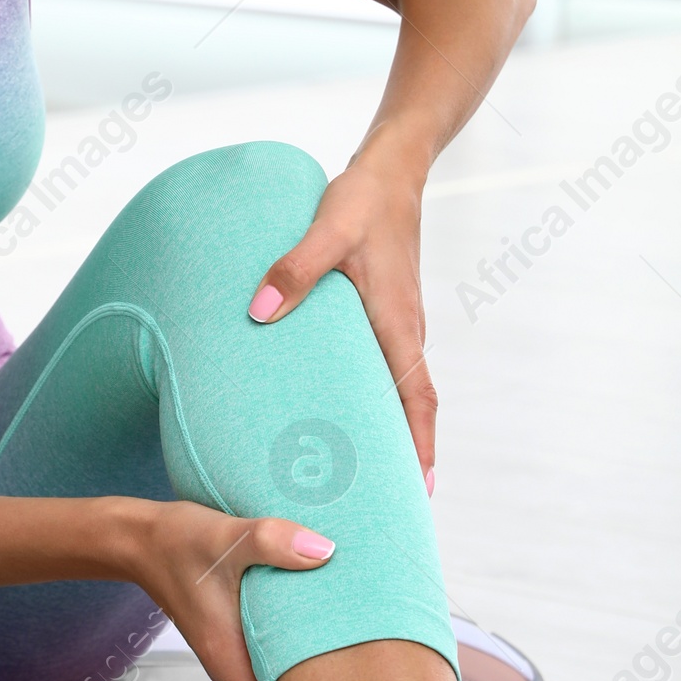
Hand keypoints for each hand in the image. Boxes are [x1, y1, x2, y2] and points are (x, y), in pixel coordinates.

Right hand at [126, 499, 334, 680]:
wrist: (140, 539)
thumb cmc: (177, 543)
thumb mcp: (223, 538)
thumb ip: (270, 542)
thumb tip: (324, 552)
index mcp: (229, 658)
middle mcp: (231, 664)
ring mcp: (233, 651)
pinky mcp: (236, 634)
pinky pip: (272, 661)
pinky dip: (298, 661)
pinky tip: (329, 642)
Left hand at [247, 148, 436, 484]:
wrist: (390, 171)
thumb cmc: (362, 200)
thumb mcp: (328, 228)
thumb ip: (295, 267)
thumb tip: (261, 312)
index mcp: (397, 322)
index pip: (417, 398)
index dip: (419, 446)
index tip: (419, 493)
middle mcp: (404, 332)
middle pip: (411, 409)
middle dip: (404, 460)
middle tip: (387, 510)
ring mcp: (398, 325)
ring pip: (399, 392)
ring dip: (390, 434)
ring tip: (366, 480)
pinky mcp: (385, 315)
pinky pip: (386, 370)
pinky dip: (377, 402)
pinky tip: (347, 417)